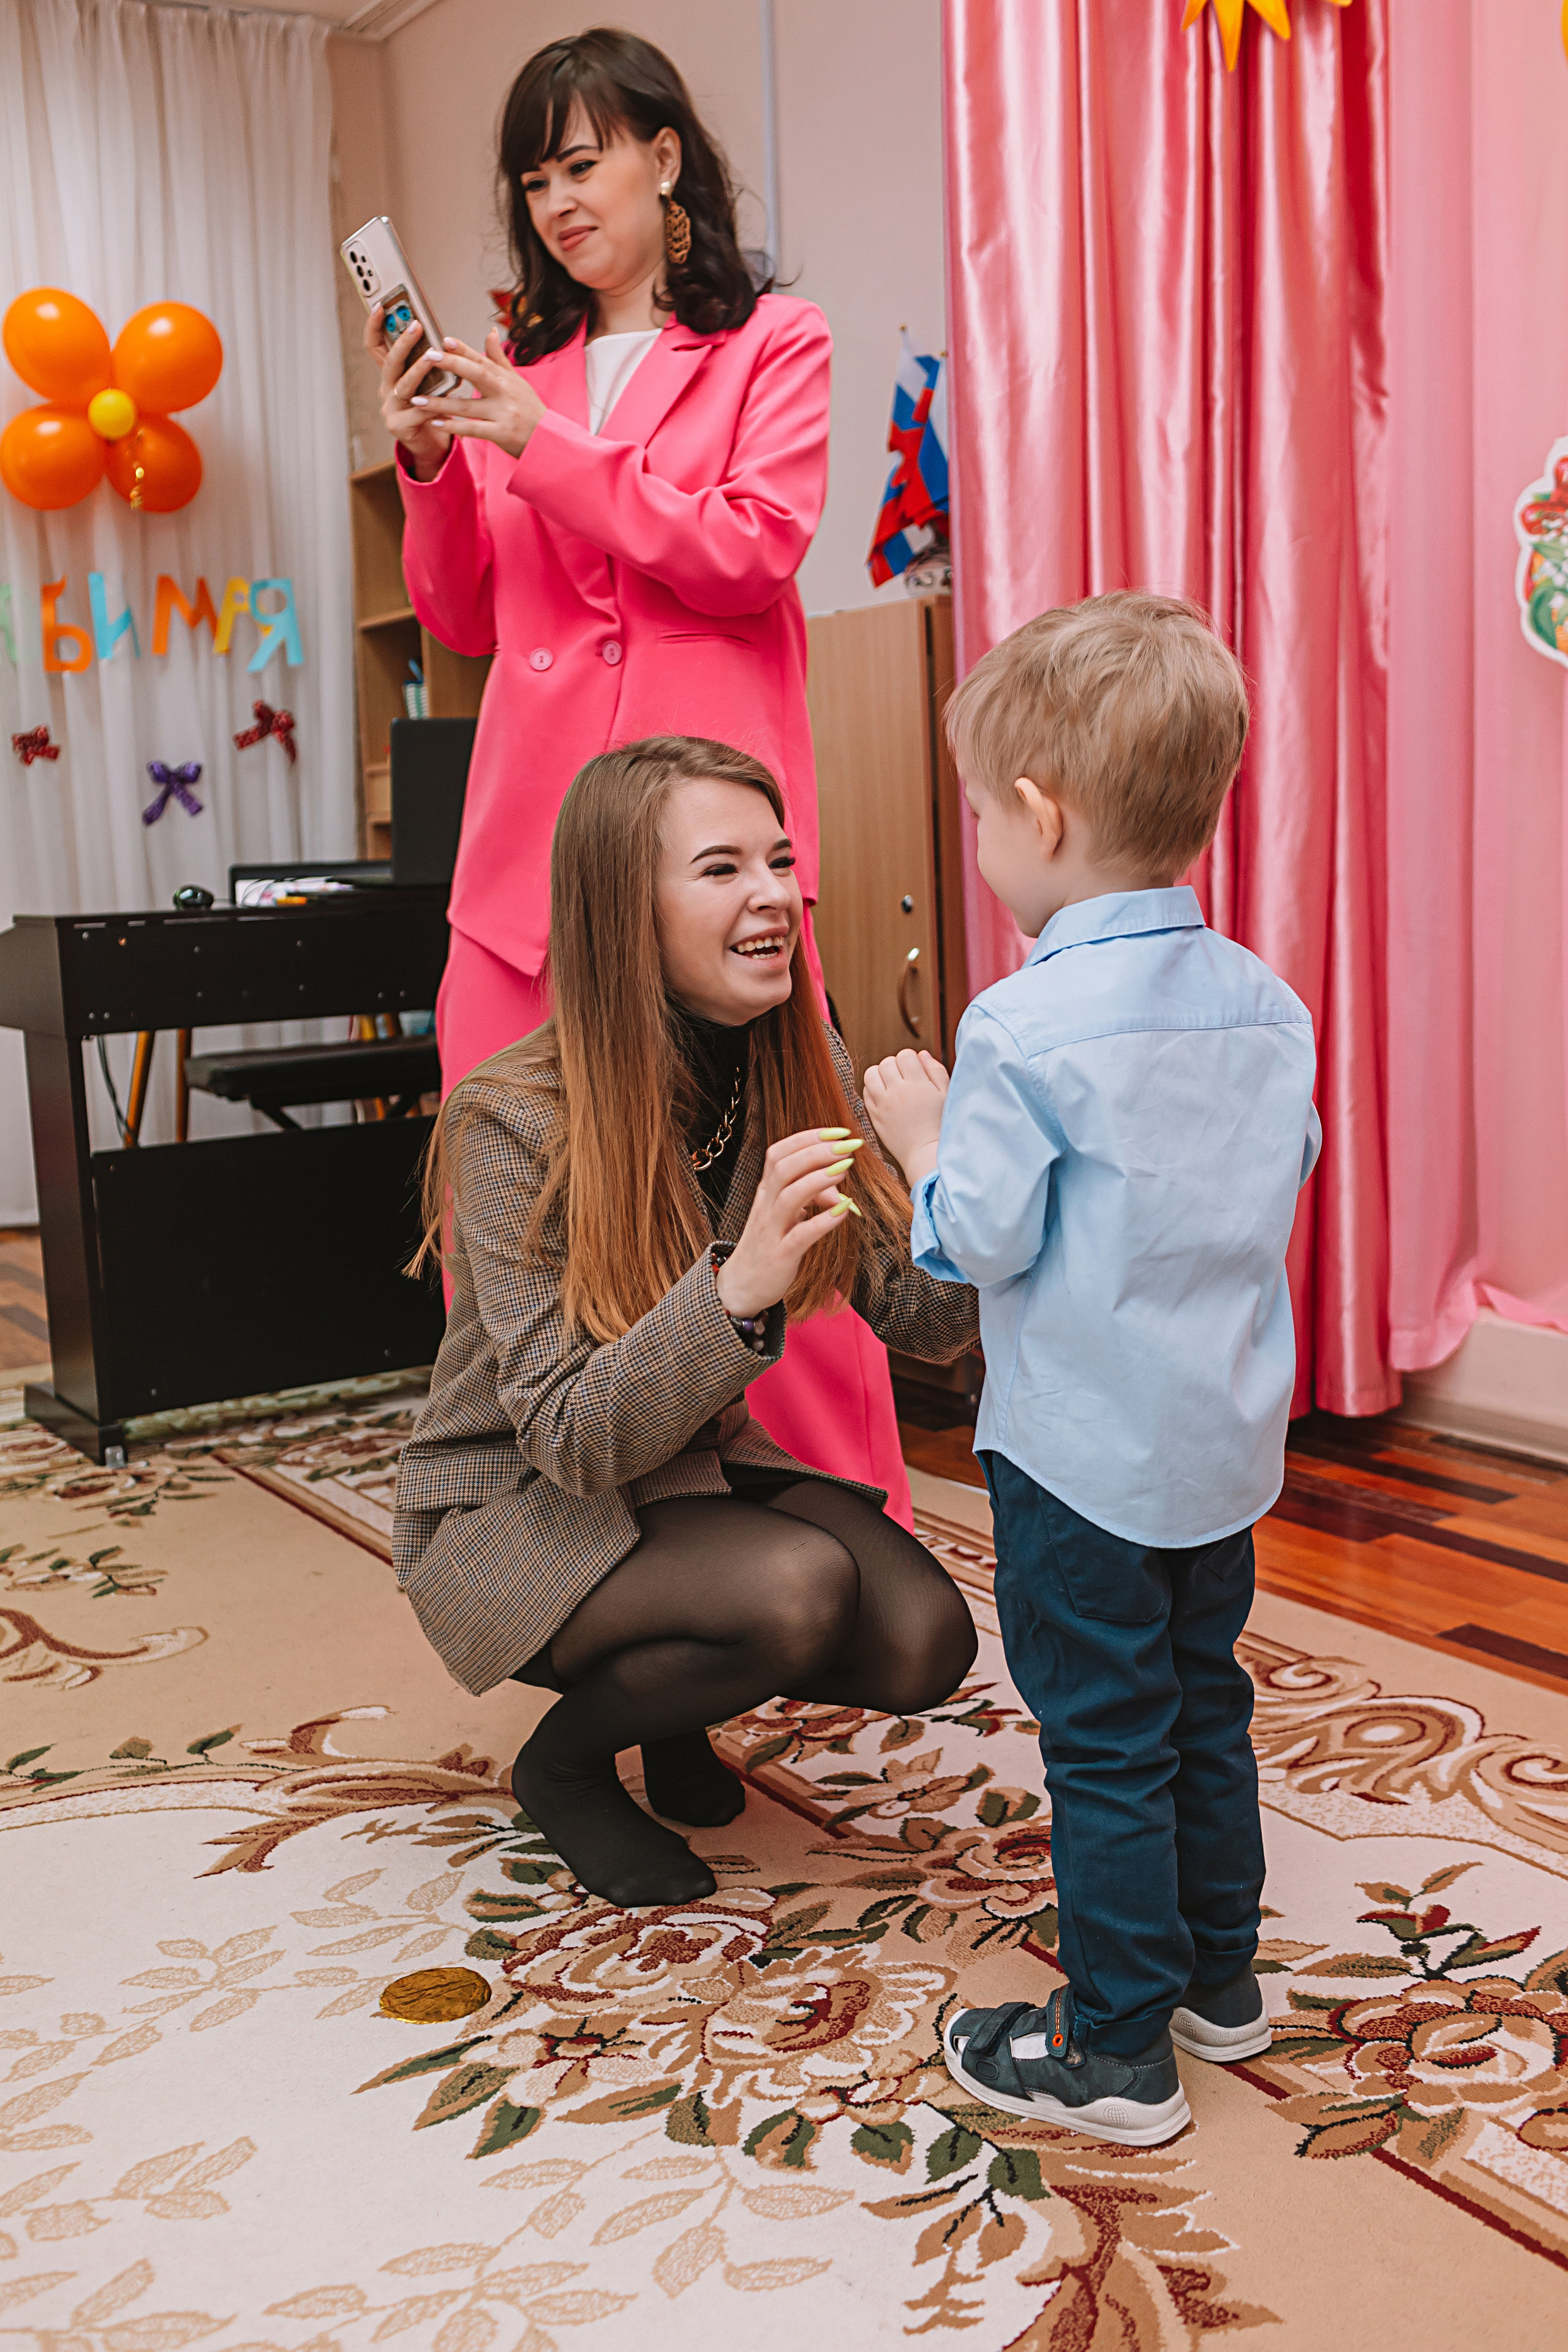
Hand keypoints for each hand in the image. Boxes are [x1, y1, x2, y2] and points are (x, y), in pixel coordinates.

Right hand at [364, 305, 450, 480]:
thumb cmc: (432, 409)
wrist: (432, 444)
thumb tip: (444, 338)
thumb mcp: (429, 381)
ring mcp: (390, 408)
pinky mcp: (399, 426)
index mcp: (391, 375)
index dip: (375, 326)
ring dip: (419, 369)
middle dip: (403, 342)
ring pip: (404, 385)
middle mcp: (387, 389)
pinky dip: (433, 404)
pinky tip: (447, 397)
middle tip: (416, 325)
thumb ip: (431, 362)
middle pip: (390, 361)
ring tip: (434, 357)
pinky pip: (418, 412)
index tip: (381, 306)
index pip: (375, 345)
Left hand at [407, 329, 546, 461]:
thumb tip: (490, 331)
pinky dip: (453, 426)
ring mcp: (503, 413)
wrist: (548, 441)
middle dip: (451, 364)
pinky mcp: (501, 434)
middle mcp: (505, 392)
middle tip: (427, 358)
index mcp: (506, 378)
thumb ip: (499, 358)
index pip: (482, 359)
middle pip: (476, 374)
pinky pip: (472, 429)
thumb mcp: (517, 381)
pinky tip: (435, 423)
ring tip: (417, 398)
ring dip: (440, 403)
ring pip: (467, 406)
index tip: (444, 339)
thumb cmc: (530, 409)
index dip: (463, 349)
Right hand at [714, 1128, 865, 1320]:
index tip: (838, 1132)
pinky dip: (823, 1221)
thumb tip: (841, 1195)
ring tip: (845, 1170)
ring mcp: (771, 1230)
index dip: (807, 1138)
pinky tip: (845, 1211)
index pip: (780, 1153)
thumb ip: (813, 1200)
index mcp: (766, 1192)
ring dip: (819, 1179)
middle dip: (816, 1152)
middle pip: (783, 1167)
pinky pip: (801, 1235)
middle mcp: (765, 1206)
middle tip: (847, 1146)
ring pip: (790, 1196)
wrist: (742, 1285)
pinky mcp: (780, 1256)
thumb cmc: (768, 1245)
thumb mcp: (789, 1217)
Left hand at [862, 1050, 948, 1186]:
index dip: (911, 1059)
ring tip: (891, 1083)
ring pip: (871, 1074)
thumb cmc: (941, 1125)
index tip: (917, 1070)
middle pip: (887, 1062)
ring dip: (880, 1074)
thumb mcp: (946, 1096)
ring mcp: (883, 1104)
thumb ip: (936, 1071)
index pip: (905, 1055)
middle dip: (896, 1065)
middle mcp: (897, 1091)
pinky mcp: (874, 1116)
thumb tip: (921, 1054)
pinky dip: (873, 1088)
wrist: (926, 1154)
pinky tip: (884, 1095)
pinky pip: (865, 1092)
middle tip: (905, 1078)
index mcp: (917, 1084)